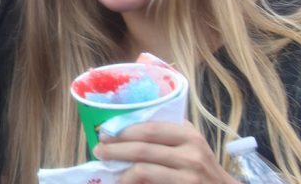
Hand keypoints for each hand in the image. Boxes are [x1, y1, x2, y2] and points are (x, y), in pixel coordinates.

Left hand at [93, 121, 235, 182]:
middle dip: (115, 150)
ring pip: (144, 171)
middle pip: (143, 150)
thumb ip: (168, 130)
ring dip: (121, 171)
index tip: (105, 133)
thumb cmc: (202, 163)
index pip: (150, 129)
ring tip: (109, 169)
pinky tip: (124, 182)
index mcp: (189, 136)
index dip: (124, 131)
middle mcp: (191, 156)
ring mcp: (188, 178)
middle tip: (98, 150)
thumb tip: (128, 122)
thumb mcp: (192, 141)